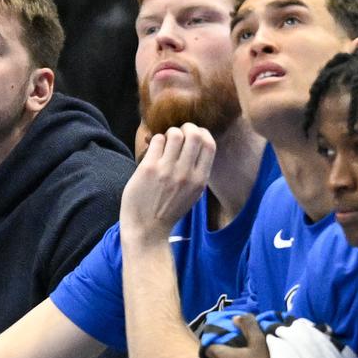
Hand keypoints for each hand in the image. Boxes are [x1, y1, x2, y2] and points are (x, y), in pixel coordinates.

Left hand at [119, 124, 215, 244]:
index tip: (195, 135)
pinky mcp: (148, 168)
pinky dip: (156, 141)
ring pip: (174, 133)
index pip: (209, 144)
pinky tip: (153, 151)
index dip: (202, 133)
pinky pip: (156, 141)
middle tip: (179, 133)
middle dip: (187, 128)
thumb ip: (197, 173)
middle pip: (194, 134)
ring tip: (165, 142)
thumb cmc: (169, 211)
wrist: (147, 229)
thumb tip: (198, 145)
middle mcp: (185, 173)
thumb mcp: (193, 195)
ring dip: (170, 133)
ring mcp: (167, 170)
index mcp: (199, 180)